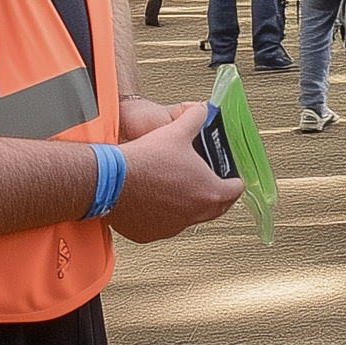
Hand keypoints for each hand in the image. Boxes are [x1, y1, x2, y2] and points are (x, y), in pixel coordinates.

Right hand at [109, 102, 242, 240]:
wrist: (110, 179)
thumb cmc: (144, 161)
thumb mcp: (176, 130)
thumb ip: (195, 118)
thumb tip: (201, 111)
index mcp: (209, 192)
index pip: (235, 189)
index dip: (234, 179)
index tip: (232, 176)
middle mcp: (194, 214)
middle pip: (216, 207)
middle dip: (216, 193)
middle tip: (209, 182)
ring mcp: (172, 226)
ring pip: (189, 217)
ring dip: (188, 204)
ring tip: (177, 187)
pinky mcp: (150, 233)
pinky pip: (163, 225)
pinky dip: (162, 214)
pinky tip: (153, 199)